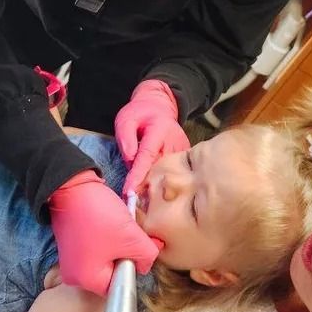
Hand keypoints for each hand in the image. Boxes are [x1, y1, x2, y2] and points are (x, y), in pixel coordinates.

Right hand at [48, 170, 160, 294]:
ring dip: (118, 245)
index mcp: (87, 281)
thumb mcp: (131, 237)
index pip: (120, 285)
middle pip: (112, 272)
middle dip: (126, 254)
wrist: (72, 186)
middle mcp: (75, 276)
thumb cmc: (99, 215)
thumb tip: (146, 264)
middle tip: (129, 234)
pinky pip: (96, 250)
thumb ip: (147, 256)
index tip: (136, 247)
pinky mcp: (73, 247)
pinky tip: (107, 223)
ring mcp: (72, 261)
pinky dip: (106, 239)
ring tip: (117, 226)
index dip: (133, 266)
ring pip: (107, 259)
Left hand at [115, 79, 190, 194]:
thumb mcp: (126, 120)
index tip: (129, 191)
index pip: (147, 156)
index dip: (137, 175)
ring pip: (168, 173)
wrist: (160, 108)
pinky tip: (154, 193)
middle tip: (132, 203)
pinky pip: (173, 173)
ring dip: (155, 187)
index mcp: (159, 130)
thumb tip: (130, 160)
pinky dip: (163, 183)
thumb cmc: (141, 114)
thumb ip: (126, 138)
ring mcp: (182, 150)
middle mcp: (174, 142)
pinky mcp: (185, 158)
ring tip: (141, 201)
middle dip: (146, 186)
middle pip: (160, 168)